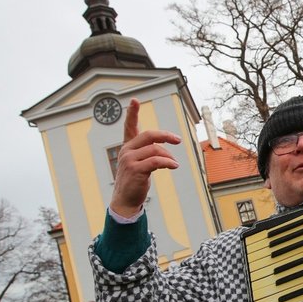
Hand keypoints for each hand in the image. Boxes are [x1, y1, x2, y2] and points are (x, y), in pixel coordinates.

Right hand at [110, 98, 182, 217]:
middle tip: (177, 140)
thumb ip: (149, 153)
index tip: (134, 100)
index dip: (132, 113)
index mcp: (127, 147)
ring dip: (168, 156)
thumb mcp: (141, 163)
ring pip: (155, 149)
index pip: (129, 126)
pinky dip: (168, 162)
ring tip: (173, 163)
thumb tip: (167, 150)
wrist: (126, 200)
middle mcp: (126, 150)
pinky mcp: (135, 170)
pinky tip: (174, 166)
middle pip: (149, 135)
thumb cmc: (135, 181)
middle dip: (165, 136)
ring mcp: (129, 160)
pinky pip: (157, 161)